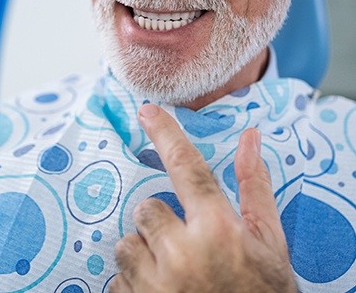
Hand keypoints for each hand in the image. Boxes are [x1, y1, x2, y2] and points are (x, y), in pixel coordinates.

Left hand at [112, 104, 295, 292]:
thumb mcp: (268, 245)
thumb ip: (254, 188)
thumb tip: (250, 137)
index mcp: (218, 231)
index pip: (187, 167)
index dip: (166, 133)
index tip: (147, 110)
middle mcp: (182, 253)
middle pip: (146, 209)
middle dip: (160, 223)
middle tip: (184, 246)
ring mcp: (155, 284)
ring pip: (126, 243)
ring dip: (143, 254)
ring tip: (173, 276)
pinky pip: (118, 278)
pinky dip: (134, 283)